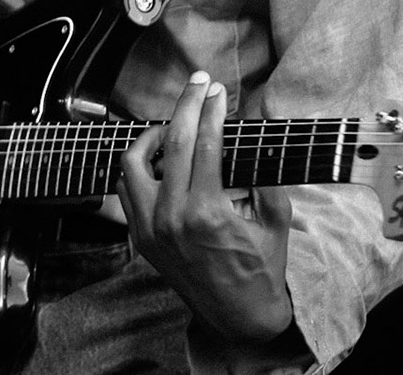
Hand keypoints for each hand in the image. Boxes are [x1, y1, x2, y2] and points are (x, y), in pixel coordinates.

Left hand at [119, 71, 295, 342]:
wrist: (239, 318)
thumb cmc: (262, 269)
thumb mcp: (276, 220)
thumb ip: (266, 173)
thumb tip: (258, 131)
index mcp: (207, 212)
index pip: (206, 144)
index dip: (212, 110)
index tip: (218, 90)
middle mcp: (171, 218)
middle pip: (172, 143)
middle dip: (186, 106)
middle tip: (198, 84)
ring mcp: (150, 229)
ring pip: (133, 164)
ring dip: (152, 136)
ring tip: (172, 124)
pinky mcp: (140, 238)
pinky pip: (126, 191)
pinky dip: (138, 168)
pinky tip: (157, 158)